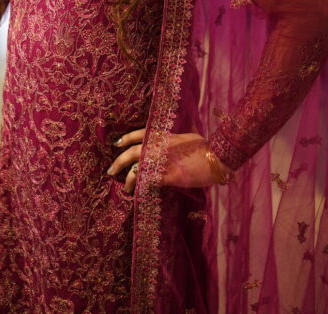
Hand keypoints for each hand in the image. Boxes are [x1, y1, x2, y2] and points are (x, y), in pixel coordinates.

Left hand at [107, 129, 229, 193]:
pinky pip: (146, 182)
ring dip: (127, 180)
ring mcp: (161, 161)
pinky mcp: (167, 177)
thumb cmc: (206, 147)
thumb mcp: (186, 138)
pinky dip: (139, 187)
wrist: (217, 157)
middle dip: (118, 162)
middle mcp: (158, 146)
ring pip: (135, 169)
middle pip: (131, 152)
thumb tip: (169, 145)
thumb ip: (173, 141)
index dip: (126, 138)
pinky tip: (137, 193)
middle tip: (111, 170)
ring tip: (124, 188)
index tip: (117, 144)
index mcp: (163, 135)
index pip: (139, 134)